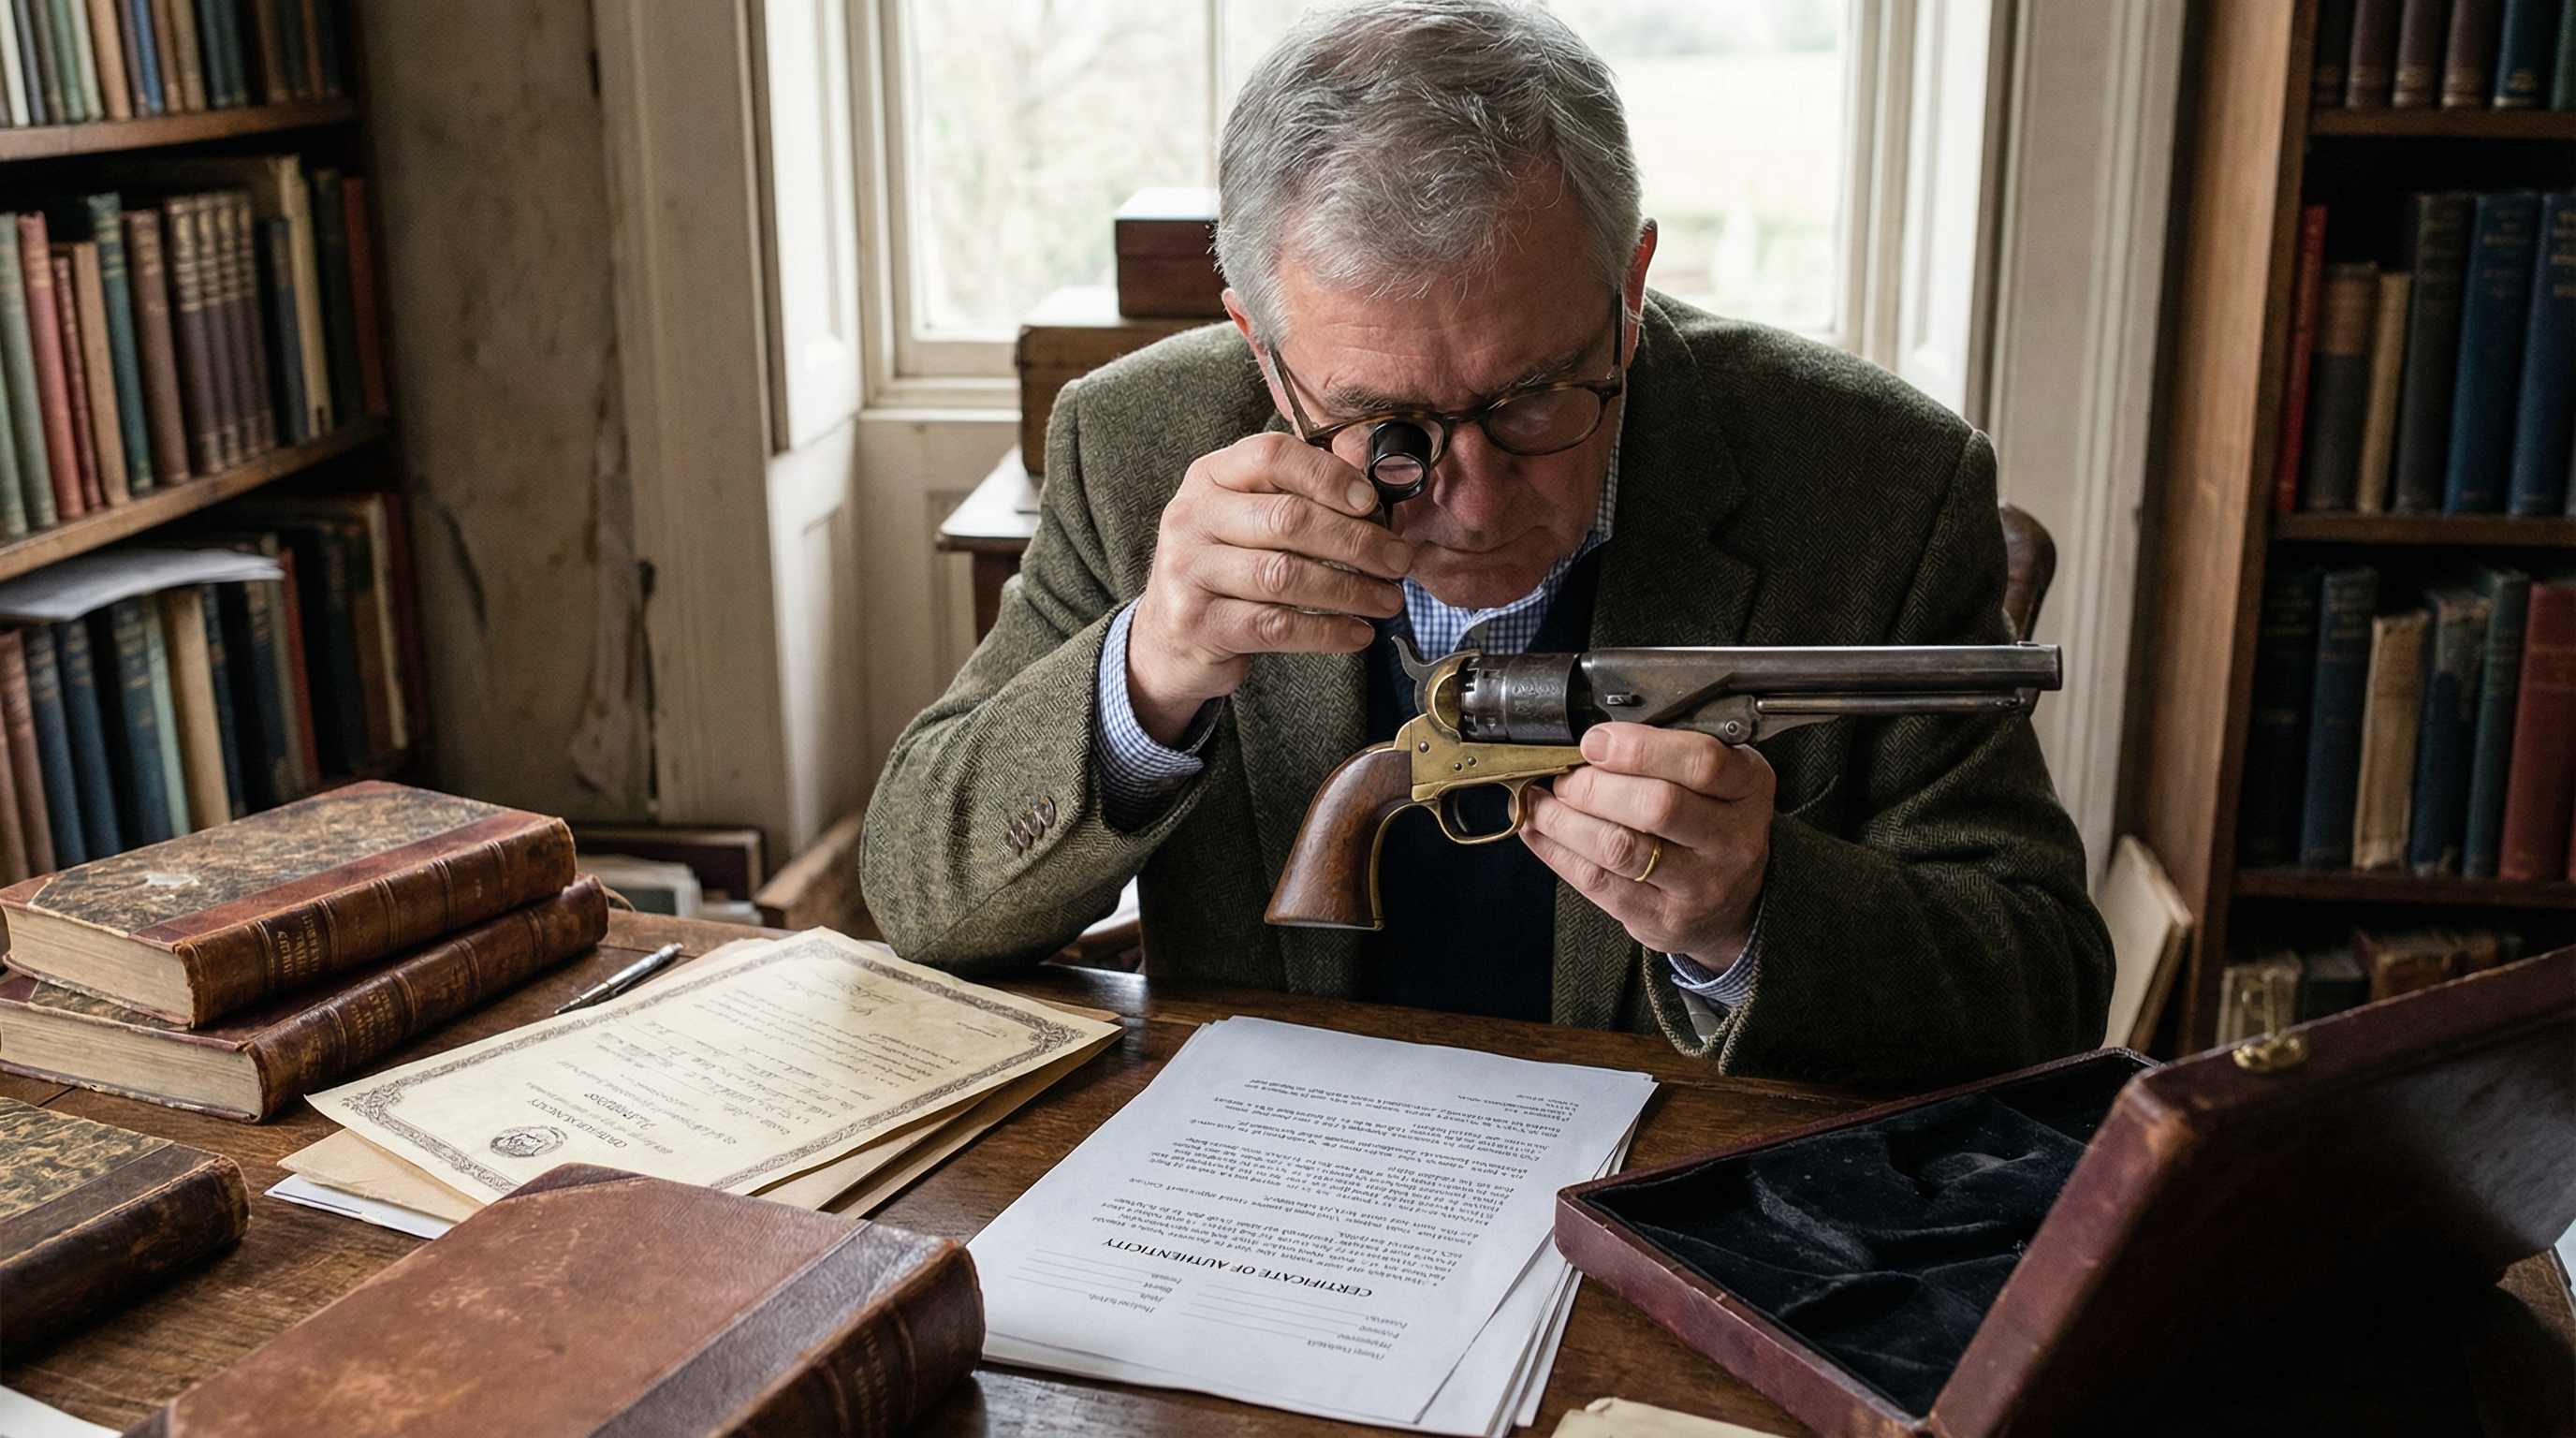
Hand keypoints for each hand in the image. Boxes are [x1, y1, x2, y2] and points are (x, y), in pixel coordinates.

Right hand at [1127, 432, 1414, 742]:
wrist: (1166, 636)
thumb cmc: (1224, 570)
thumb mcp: (1243, 519)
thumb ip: (1293, 500)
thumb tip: (1375, 503)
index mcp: (1209, 477)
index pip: (1272, 456)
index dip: (1328, 475)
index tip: (1371, 502)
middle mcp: (1191, 516)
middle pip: (1288, 518)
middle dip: (1356, 541)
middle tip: (1398, 560)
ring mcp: (1187, 570)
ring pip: (1285, 575)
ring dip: (1350, 590)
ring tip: (1387, 600)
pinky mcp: (1196, 622)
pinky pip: (1276, 626)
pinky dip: (1328, 632)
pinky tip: (1357, 633)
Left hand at [1519, 724, 1773, 964]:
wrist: (1734, 903)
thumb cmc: (1713, 823)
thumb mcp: (1718, 779)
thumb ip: (1670, 754)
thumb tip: (1593, 741)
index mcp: (1749, 789)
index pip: (1703, 762)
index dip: (1639, 748)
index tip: (1595, 742)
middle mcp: (1734, 840)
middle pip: (1657, 806)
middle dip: (1594, 786)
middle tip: (1567, 779)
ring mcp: (1700, 886)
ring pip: (1620, 848)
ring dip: (1565, 820)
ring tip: (1544, 803)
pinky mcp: (1662, 918)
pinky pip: (1598, 881)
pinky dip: (1558, 852)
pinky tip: (1540, 832)